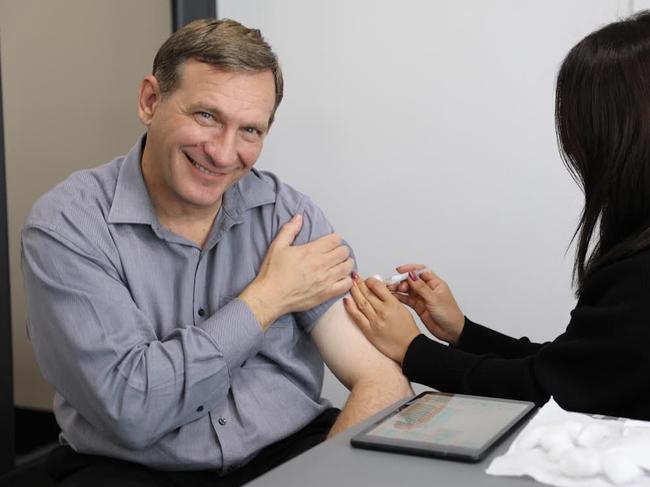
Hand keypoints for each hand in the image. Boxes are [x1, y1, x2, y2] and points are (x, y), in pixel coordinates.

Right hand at [240, 214, 353, 328]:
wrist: (270, 297)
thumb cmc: (272, 273)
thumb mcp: (277, 246)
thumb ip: (289, 230)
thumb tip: (299, 217)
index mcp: (310, 251)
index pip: (335, 239)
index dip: (335, 239)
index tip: (331, 242)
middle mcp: (321, 264)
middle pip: (344, 252)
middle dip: (342, 250)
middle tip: (337, 252)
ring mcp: (325, 280)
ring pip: (347, 267)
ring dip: (347, 263)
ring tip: (342, 263)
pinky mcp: (326, 293)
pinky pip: (346, 284)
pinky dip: (347, 280)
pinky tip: (342, 278)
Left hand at [344, 274, 420, 363]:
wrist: (409, 348)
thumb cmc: (407, 329)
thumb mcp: (402, 309)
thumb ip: (390, 299)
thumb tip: (377, 290)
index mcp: (393, 304)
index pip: (377, 286)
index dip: (369, 280)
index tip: (366, 279)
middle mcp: (383, 311)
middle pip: (367, 293)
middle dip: (359, 283)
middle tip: (354, 278)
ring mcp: (375, 321)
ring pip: (361, 302)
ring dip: (354, 292)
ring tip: (350, 285)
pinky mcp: (369, 331)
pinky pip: (357, 317)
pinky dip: (350, 308)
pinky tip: (346, 300)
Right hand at [392, 264, 464, 344]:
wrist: (452, 332)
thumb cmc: (450, 315)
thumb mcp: (435, 300)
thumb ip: (421, 288)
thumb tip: (411, 275)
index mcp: (435, 284)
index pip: (421, 271)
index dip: (410, 269)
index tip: (400, 270)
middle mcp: (428, 289)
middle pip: (412, 280)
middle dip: (402, 280)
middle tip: (394, 284)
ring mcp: (423, 298)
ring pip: (408, 289)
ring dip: (399, 288)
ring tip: (390, 289)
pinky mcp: (418, 306)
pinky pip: (407, 299)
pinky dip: (400, 297)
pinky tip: (393, 296)